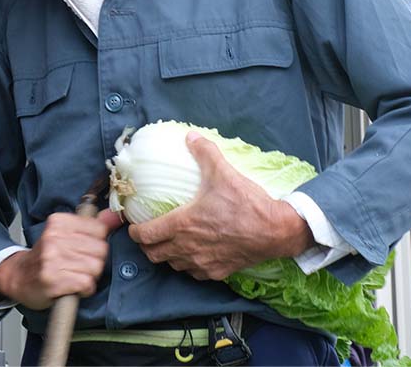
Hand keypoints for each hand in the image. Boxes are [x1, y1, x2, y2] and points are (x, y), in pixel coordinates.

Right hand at [0, 209, 121, 309]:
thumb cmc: (46, 257)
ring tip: (74, 276)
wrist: (19, 277)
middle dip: (95, 262)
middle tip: (78, 265)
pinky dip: (84, 289)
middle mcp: (54, 238)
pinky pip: (86, 284)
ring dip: (89, 277)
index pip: (99, 229)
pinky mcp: (53, 280)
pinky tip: (73, 287)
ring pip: (95, 268)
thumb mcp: (65, 234)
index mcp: (58, 222)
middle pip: (100, 250)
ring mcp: (52, 259)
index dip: (96, 243)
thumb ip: (92, 225)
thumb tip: (115, 217)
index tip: (83, 249)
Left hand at [128, 131, 314, 279]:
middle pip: (153, 255)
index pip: (145, 235)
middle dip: (146, 246)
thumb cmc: (247, 203)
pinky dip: (187, 264)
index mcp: (182, 225)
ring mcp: (202, 263)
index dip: (134, 232)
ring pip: (173, 265)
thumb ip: (204, 153)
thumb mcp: (223, 172)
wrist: (276, 231)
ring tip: (168, 242)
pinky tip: (193, 253)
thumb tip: (190, 136)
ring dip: (166, 255)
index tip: (134, 225)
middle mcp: (188, 248)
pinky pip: (193, 273)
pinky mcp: (218, 272)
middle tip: (148, 234)